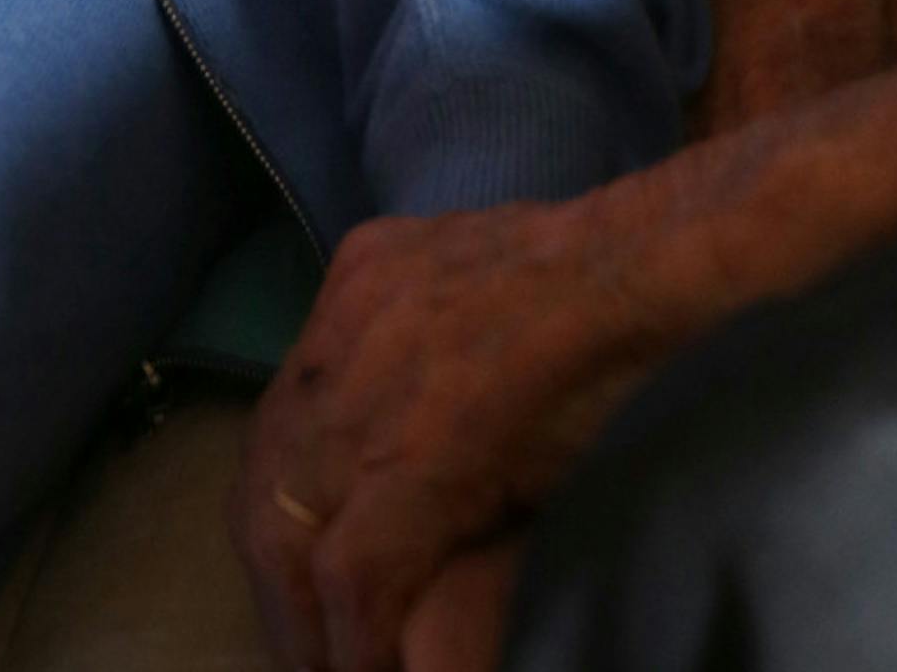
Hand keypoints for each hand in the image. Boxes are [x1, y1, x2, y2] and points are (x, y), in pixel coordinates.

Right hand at [230, 195, 661, 671]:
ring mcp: (353, 308)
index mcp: (426, 451)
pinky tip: (323, 462)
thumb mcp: (536, 512)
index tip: (359, 669)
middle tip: (315, 644)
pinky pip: (300, 360)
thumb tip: (418, 659)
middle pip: (277, 518)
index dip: (345, 644)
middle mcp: (366, 377)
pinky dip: (303, 427)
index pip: (345, 576)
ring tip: (299, 572)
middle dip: (288, 601)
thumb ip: (460, 590)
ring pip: (268, 442)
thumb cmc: (600, 404)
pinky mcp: (355, 265)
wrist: (628, 266)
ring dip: (277, 522)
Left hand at [231, 24, 896, 671]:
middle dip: (285, 591)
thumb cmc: (625, 302)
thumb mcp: (493, 316)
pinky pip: (360, 564)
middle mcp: (356, 311)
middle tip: (320, 659)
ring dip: (317, 624)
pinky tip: (383, 668)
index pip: (278, 432)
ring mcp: (387, 366)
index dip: (282, 535)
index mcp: (368, 278)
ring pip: (297, 533)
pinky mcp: (432, 432)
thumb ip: (428, 370)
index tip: (305, 611)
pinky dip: (361, 635)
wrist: (703, 261)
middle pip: (267, 483)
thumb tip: (398, 487)